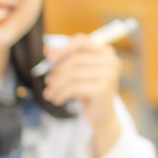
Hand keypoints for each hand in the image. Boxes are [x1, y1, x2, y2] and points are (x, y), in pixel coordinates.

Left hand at [43, 34, 121, 156]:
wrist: (102, 115)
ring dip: (57, 85)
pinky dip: (61, 93)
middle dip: (57, 71)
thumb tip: (47, 50)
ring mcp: (109, 75)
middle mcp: (110, 61)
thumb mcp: (75, 73)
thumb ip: (63, 60)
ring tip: (49, 94)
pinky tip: (57, 100)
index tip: (48, 58)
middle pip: (74, 60)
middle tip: (48, 82)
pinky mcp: (103, 89)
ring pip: (72, 74)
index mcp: (105, 52)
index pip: (81, 42)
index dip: (63, 49)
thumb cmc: (88, 92)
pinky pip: (74, 87)